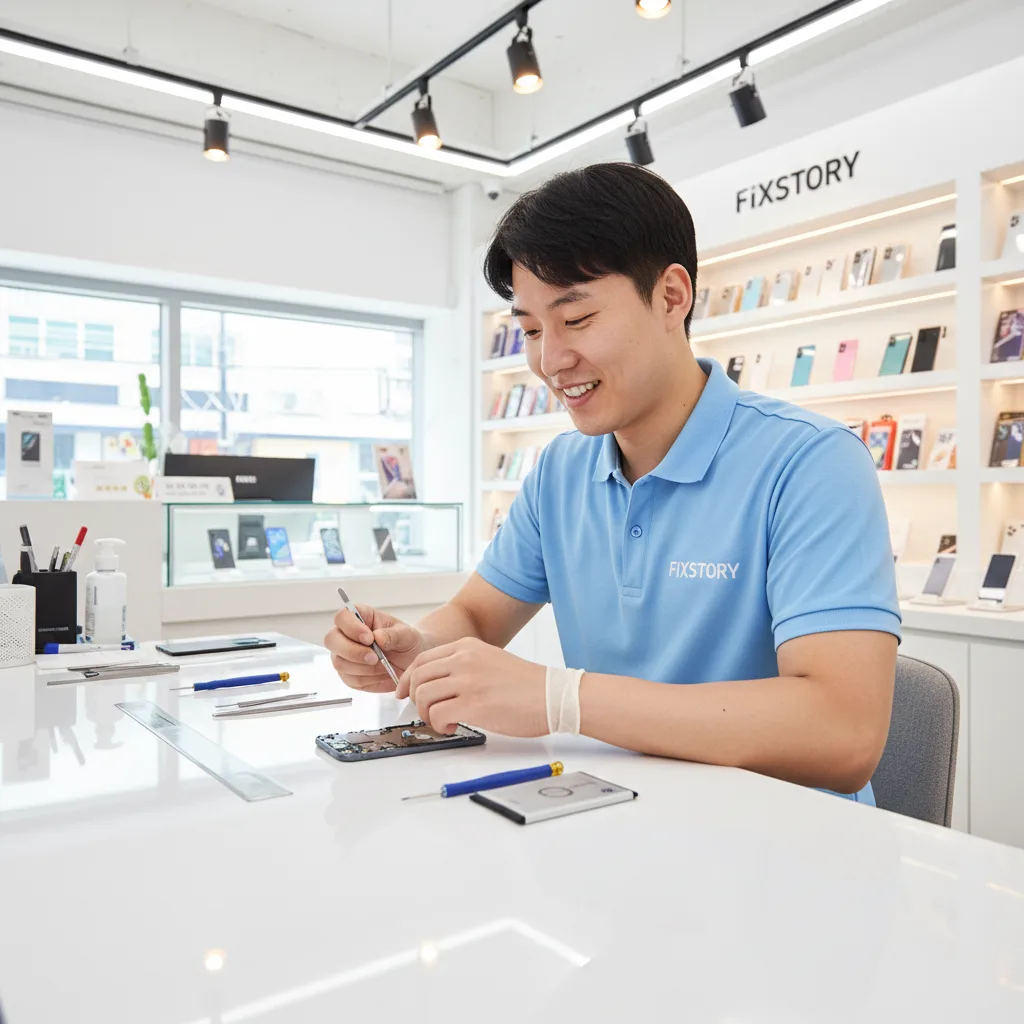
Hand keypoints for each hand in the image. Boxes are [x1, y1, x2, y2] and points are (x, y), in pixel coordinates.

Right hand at [324, 605, 425, 692]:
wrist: (411, 662)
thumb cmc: (407, 642)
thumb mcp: (408, 635)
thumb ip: (394, 635)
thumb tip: (378, 636)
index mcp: (360, 617)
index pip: (342, 617)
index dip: (351, 627)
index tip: (369, 638)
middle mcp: (346, 635)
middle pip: (331, 640)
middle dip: (352, 651)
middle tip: (375, 658)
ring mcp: (344, 655)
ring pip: (339, 662)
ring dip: (363, 668)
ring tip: (383, 666)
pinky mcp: (348, 674)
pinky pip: (349, 679)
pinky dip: (367, 679)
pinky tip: (380, 674)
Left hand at [396, 637, 546, 736]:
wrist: (553, 696)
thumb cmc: (526, 685)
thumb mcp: (490, 660)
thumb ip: (463, 666)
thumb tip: (436, 685)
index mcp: (467, 647)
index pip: (422, 660)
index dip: (407, 679)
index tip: (404, 693)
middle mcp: (464, 659)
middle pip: (418, 677)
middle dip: (415, 698)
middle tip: (426, 712)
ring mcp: (468, 681)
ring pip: (423, 696)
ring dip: (427, 714)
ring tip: (443, 720)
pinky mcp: (473, 704)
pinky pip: (437, 715)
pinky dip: (439, 725)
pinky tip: (453, 726)